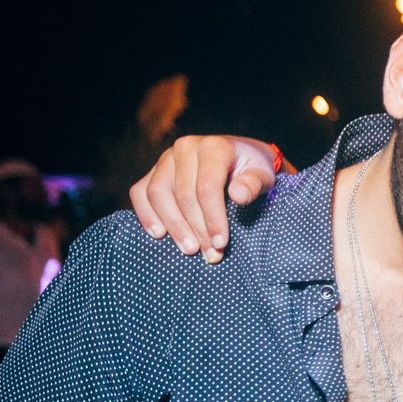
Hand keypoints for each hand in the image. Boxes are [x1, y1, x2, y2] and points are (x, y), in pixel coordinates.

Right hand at [129, 136, 279, 261]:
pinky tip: (159, 234)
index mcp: (214, 147)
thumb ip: (254, 184)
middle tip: (209, 254)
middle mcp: (186, 148)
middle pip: (183, 194)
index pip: (207, 186)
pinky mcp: (153, 171)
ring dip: (173, 225)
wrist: (238, 156)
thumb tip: (239, 195)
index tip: (221, 243)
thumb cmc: (251, 169)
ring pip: (158, 193)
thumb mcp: (262, 174)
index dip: (213, 218)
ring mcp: (166, 158)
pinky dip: (146, 214)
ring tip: (189, 249)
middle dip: (196, 228)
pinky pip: (139, 192)